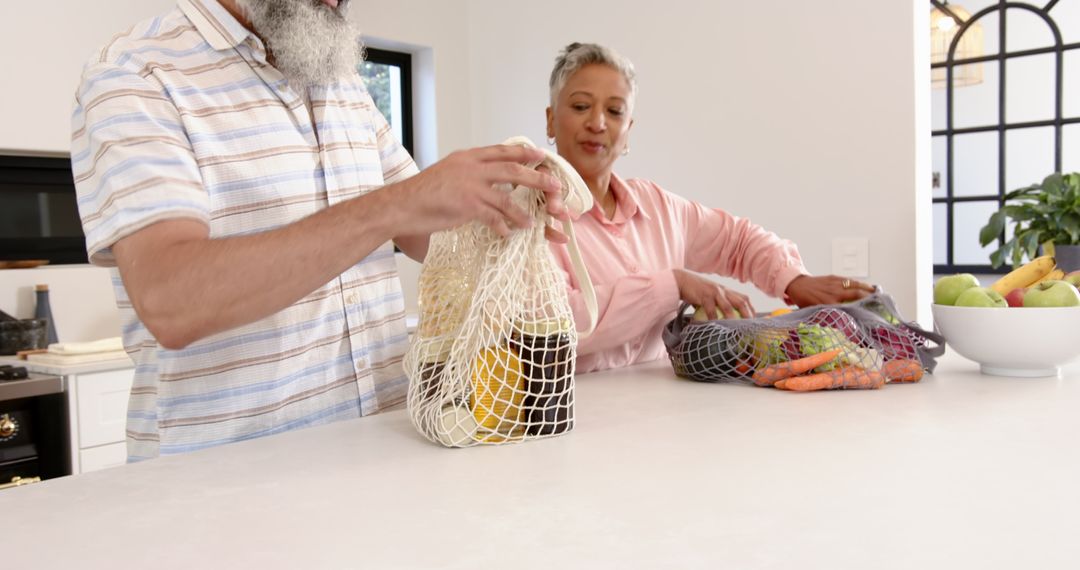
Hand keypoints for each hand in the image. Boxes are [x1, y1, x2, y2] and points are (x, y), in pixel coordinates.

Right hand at [394, 144, 566, 238]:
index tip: (541, 155)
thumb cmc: (422, 192)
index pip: (502, 151)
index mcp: (468, 157)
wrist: (402, 204)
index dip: (524, 153)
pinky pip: (494, 217)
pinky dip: (504, 226)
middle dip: (537, 178)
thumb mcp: (447, 172)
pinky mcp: (467, 205)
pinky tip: (511, 233)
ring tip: (537, 220)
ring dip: (524, 210)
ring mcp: (471, 186)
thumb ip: (467, 172)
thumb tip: (485, 177)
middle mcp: (472, 167)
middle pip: (513, 170)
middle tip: (555, 185)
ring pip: (507, 196)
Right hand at [673, 269, 754, 318]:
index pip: (744, 297)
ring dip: (734, 317)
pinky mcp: (704, 295)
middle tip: (751, 325)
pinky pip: (711, 309)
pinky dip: (714, 318)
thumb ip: (714, 304)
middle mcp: (723, 289)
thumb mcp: (708, 295)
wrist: (680, 280)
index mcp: (726, 289)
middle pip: (741, 301)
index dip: (751, 308)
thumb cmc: (694, 290)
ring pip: (728, 306)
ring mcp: (714, 292)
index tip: (754, 319)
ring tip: (737, 328)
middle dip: (748, 313)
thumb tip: (717, 319)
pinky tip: (715, 326)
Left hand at [784, 275, 874, 307]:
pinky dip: (860, 283)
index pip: (849, 309)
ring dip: (868, 289)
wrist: (797, 285)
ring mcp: (835, 284)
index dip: (861, 312)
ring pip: (856, 286)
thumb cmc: (805, 301)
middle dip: (869, 299)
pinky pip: (850, 280)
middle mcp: (834, 293)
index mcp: (829, 304)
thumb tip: (843, 324)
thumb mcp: (815, 312)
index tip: (870, 316)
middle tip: (880, 303)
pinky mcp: (835, 277)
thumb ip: (829, 316)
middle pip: (857, 295)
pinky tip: (866, 287)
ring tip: (877, 294)